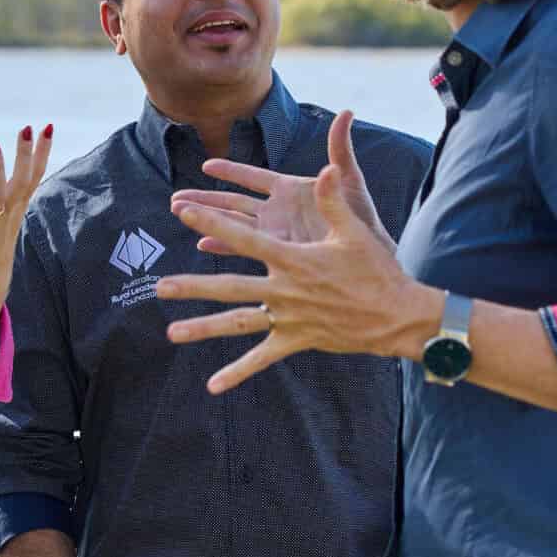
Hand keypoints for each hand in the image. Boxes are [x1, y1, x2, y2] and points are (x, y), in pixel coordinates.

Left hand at [0, 125, 55, 364]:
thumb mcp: (12, 216)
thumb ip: (17, 194)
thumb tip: (25, 171)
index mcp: (19, 207)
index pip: (36, 175)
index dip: (43, 151)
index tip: (47, 127)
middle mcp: (9, 212)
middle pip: (22, 179)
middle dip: (26, 154)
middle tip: (28, 128)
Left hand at [158, 110, 439, 394]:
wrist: (397, 316)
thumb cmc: (377, 270)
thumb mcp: (355, 231)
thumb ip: (333, 201)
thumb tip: (326, 169)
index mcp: (293, 260)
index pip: (244, 239)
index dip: (212, 222)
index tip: (183, 212)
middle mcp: (285, 290)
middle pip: (230, 286)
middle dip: (193, 285)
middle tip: (159, 286)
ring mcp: (288, 318)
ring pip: (239, 322)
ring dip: (204, 327)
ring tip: (170, 334)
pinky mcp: (297, 340)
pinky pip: (263, 357)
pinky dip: (238, 371)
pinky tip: (212, 386)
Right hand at [169, 109, 389, 250]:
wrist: (371, 258)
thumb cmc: (363, 220)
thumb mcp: (351, 182)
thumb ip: (340, 150)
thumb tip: (346, 112)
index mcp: (290, 189)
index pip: (254, 176)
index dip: (231, 171)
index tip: (207, 165)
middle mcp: (277, 210)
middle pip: (233, 201)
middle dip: (205, 198)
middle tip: (176, 198)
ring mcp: (274, 233)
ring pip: (232, 224)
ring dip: (205, 219)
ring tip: (179, 214)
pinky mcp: (276, 255)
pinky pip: (244, 250)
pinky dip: (224, 246)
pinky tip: (203, 244)